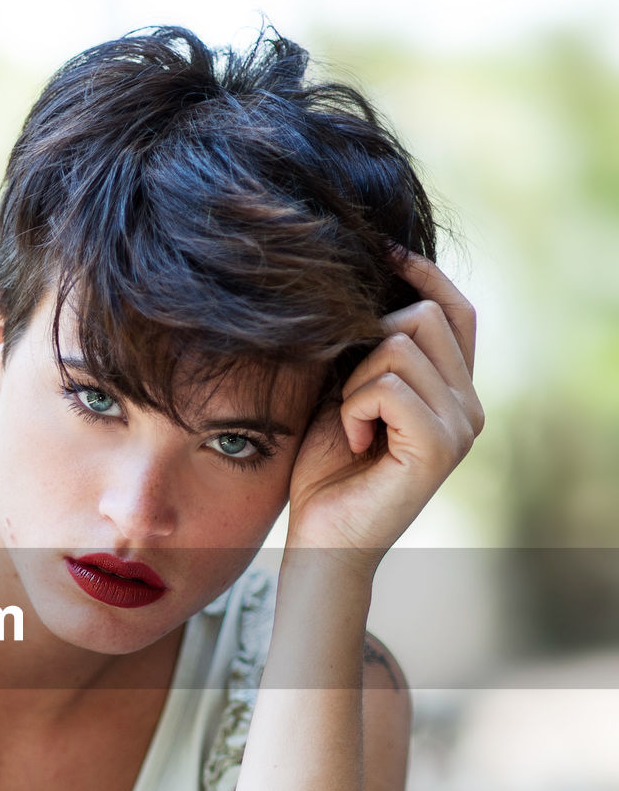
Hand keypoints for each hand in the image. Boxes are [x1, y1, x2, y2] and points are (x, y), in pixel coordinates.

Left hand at [284, 252, 482, 566]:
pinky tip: (351, 443)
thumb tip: (362, 287)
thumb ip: (369, 351)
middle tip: (346, 401)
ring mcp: (461, 424)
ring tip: (350, 428)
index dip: (421, 274)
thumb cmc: (324, 471)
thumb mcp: (344, 394)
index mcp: (451, 389)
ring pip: (400, 346)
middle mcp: (468, 404)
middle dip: (366, 347)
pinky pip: (388, 386)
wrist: (321, 539)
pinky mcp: (441, 445)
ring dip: (353, 385)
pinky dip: (353, 409)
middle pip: (422, 317)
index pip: (454, 309)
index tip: (381, 251)